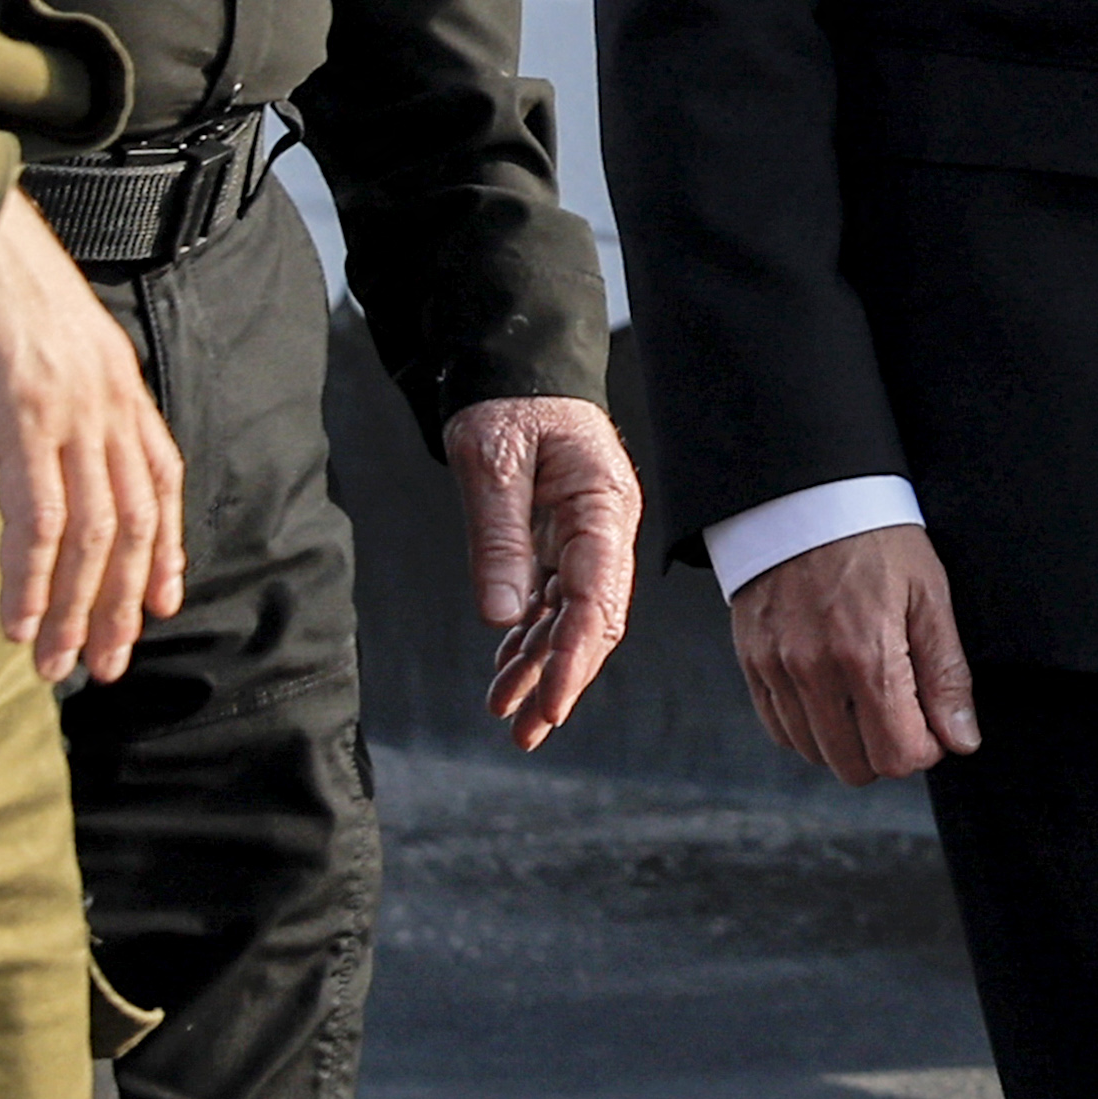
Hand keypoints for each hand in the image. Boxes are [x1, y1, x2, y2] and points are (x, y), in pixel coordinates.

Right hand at [0, 195, 186, 683]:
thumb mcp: (41, 339)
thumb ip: (54, 395)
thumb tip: (37, 448)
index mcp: (118, 380)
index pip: (160, 479)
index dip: (165, 547)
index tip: (160, 604)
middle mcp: (108, 399)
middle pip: (133, 522)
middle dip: (123, 602)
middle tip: (106, 663)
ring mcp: (70, 410)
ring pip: (92, 535)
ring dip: (76, 610)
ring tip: (58, 663)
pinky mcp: (24, 417)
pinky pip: (39, 521)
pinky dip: (33, 582)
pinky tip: (21, 622)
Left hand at [444, 394, 642, 750]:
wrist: (516, 368)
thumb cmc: (509, 401)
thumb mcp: (492, 461)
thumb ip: (499, 537)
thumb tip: (502, 617)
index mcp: (603, 505)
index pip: (596, 598)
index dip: (574, 658)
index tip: (550, 705)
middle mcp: (604, 528)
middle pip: (593, 620)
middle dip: (562, 679)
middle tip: (527, 730)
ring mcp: (588, 536)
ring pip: (571, 618)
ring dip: (541, 667)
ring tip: (505, 712)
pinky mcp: (564, 539)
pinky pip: (552, 600)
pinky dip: (530, 638)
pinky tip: (507, 670)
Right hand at [726, 521, 980, 786]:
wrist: (805, 492)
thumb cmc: (874, 536)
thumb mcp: (928, 593)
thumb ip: (946, 673)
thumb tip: (961, 739)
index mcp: (866, 655)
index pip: (898, 756)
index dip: (925, 748)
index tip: (931, 720)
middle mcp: (814, 670)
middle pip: (855, 767)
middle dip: (887, 749)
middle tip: (901, 707)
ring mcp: (775, 669)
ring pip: (815, 753)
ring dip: (847, 740)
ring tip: (864, 693)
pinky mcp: (752, 662)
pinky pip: (779, 729)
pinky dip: (808, 726)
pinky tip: (829, 693)